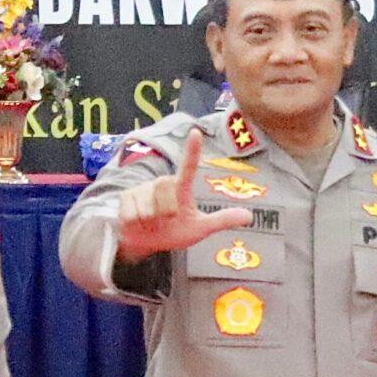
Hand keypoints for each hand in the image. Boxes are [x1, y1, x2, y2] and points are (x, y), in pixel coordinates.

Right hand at [115, 128, 255, 260]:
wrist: (144, 244)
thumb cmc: (173, 232)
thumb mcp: (199, 229)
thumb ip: (221, 221)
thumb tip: (249, 216)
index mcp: (180, 188)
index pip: (188, 166)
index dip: (192, 150)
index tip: (196, 132)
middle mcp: (162, 183)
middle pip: (167, 196)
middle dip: (167, 215)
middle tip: (165, 221)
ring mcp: (143, 188)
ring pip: (151, 207)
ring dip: (152, 221)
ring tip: (150, 222)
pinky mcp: (127, 197)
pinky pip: (134, 213)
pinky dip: (137, 224)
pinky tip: (136, 223)